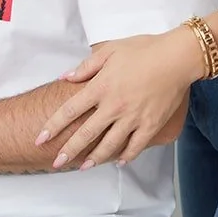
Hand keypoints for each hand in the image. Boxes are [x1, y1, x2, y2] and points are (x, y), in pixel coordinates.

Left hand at [36, 29, 202, 169]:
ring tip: (83, 167)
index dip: (52, 127)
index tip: (40, 139)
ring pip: (109, 145)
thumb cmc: (145, 49)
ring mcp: (133, 118)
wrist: (177, 57)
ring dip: (94, 159)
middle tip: (56, 163)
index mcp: (101, 87)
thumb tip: (65, 77)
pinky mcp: (151, 124)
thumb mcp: (111, 50)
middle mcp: (114, 106)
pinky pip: (136, 146)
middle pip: (85, 134)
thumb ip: (86, 66)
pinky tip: (118, 162)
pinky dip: (126, 156)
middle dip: (68, 151)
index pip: (69, 111)